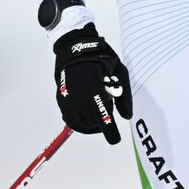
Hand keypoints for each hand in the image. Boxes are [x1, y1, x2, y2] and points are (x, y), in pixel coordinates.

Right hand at [53, 24, 132, 141]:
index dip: (111, 133)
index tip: (115, 139)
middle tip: (107, 102)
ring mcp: (68, 101)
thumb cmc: (100, 58)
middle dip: (104, 120)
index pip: (104, 119)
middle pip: (94, 124)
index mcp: (94, 91)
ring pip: (82, 124)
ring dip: (92, 121)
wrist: (75, 49)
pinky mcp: (61, 101)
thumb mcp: (120, 71)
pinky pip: (72, 119)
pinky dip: (81, 119)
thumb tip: (127, 116)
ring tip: (97, 102)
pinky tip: (87, 107)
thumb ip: (124, 96)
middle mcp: (79, 99)